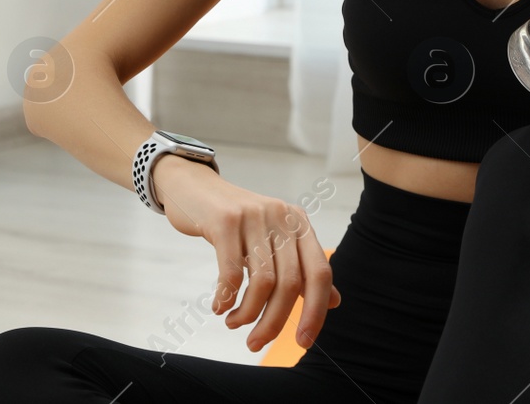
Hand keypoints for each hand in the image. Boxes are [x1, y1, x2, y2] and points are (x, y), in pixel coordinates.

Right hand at [150, 154, 341, 351]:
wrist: (194, 187)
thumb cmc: (235, 222)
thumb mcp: (273, 238)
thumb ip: (302, 267)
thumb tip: (334, 301)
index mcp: (299, 223)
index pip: (320, 273)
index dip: (316, 311)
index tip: (303, 342)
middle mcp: (282, 217)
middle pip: (290, 284)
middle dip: (273, 322)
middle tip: (255, 343)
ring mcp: (254, 216)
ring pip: (262, 282)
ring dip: (247, 313)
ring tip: (234, 323)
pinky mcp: (225, 220)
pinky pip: (231, 272)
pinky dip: (226, 298)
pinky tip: (219, 307)